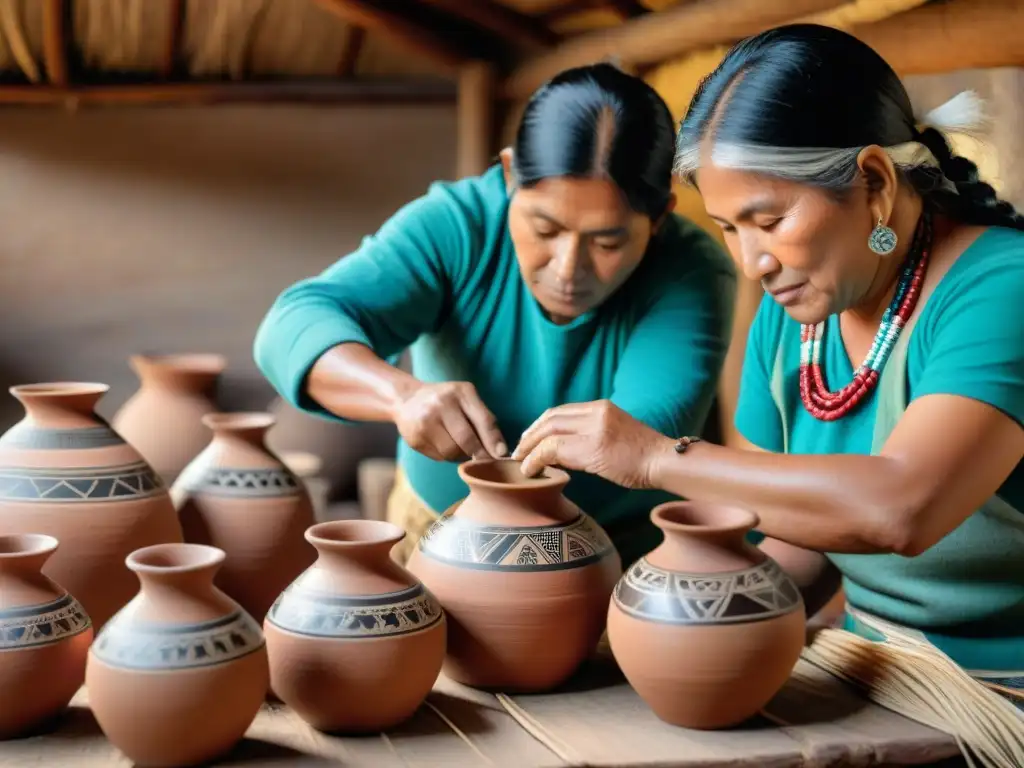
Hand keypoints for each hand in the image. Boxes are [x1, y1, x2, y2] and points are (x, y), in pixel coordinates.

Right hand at [392, 381, 507, 461]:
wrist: (407, 399)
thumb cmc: (446, 400)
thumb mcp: (466, 399)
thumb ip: (485, 420)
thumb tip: (500, 451)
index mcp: (459, 393)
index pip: (483, 420)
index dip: (494, 441)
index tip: (501, 455)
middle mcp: (440, 405)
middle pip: (467, 440)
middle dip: (479, 454)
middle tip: (485, 460)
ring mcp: (425, 423)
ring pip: (452, 452)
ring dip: (462, 455)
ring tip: (461, 447)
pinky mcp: (414, 439)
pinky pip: (439, 457)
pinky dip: (448, 456)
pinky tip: (445, 445)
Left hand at [511, 400, 671, 487]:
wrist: (664, 462)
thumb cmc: (643, 457)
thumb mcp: (614, 435)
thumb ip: (589, 436)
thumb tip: (559, 452)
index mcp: (601, 407)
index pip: (560, 412)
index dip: (539, 426)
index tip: (529, 440)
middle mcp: (596, 412)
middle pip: (550, 418)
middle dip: (529, 435)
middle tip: (518, 451)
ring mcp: (595, 428)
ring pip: (549, 432)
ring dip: (529, 447)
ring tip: (520, 461)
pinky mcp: (593, 447)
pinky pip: (554, 449)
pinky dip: (537, 459)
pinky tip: (531, 469)